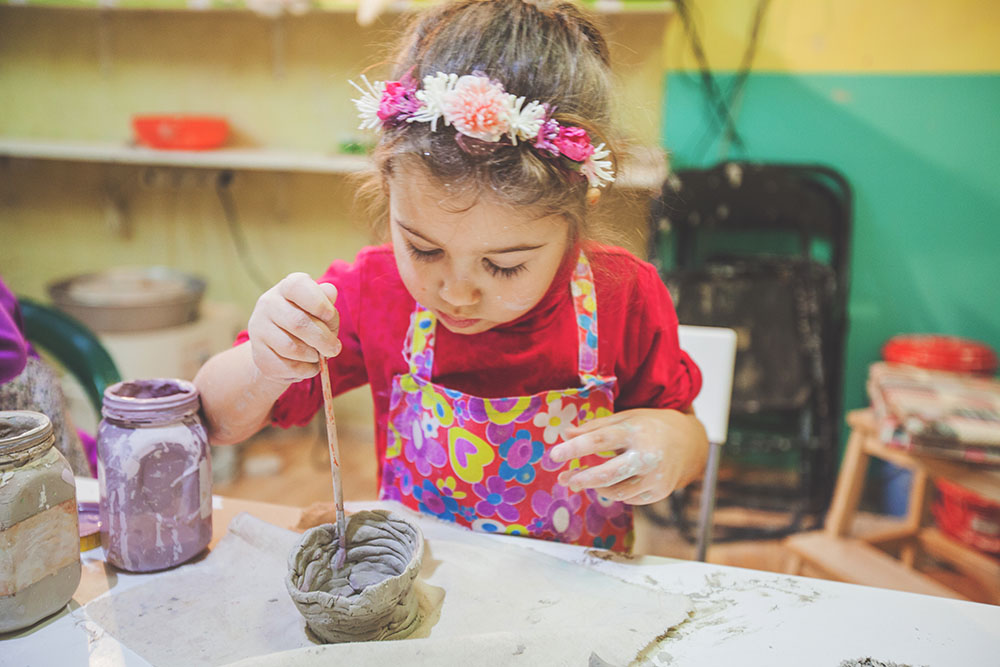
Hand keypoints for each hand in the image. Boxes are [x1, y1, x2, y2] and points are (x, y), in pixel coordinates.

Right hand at [246, 272, 340, 383]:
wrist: (280, 350)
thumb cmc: (308, 323)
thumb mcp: (320, 310)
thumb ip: (326, 302)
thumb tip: (331, 291)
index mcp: (286, 287)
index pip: (298, 287)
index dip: (320, 304)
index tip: (330, 318)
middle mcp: (268, 303)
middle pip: (297, 322)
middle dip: (323, 339)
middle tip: (334, 349)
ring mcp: (259, 329)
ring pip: (291, 347)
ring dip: (312, 355)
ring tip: (318, 356)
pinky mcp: (259, 355)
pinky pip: (287, 366)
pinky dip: (305, 369)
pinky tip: (308, 365)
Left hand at [549, 408, 707, 504]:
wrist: (689, 442)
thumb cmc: (651, 427)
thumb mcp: (626, 419)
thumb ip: (596, 427)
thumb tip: (566, 434)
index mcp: (636, 431)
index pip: (600, 440)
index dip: (575, 448)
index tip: (554, 454)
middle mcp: (647, 456)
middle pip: (608, 474)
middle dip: (582, 479)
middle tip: (564, 479)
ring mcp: (655, 477)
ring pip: (616, 492)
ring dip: (595, 487)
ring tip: (583, 480)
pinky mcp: (659, 493)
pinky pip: (628, 499)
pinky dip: (615, 491)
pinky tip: (612, 483)